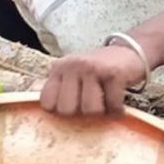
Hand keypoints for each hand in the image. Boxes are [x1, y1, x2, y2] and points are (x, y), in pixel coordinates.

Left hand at [32, 45, 146, 116]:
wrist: (130, 50)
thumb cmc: (98, 70)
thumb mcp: (72, 74)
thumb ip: (57, 87)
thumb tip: (34, 100)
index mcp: (58, 68)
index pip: (46, 102)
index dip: (59, 111)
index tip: (72, 108)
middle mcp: (72, 66)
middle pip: (67, 110)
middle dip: (81, 113)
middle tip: (92, 103)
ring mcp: (92, 68)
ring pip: (90, 110)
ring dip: (102, 111)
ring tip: (105, 100)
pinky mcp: (113, 74)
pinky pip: (112, 106)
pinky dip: (117, 110)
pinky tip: (118, 102)